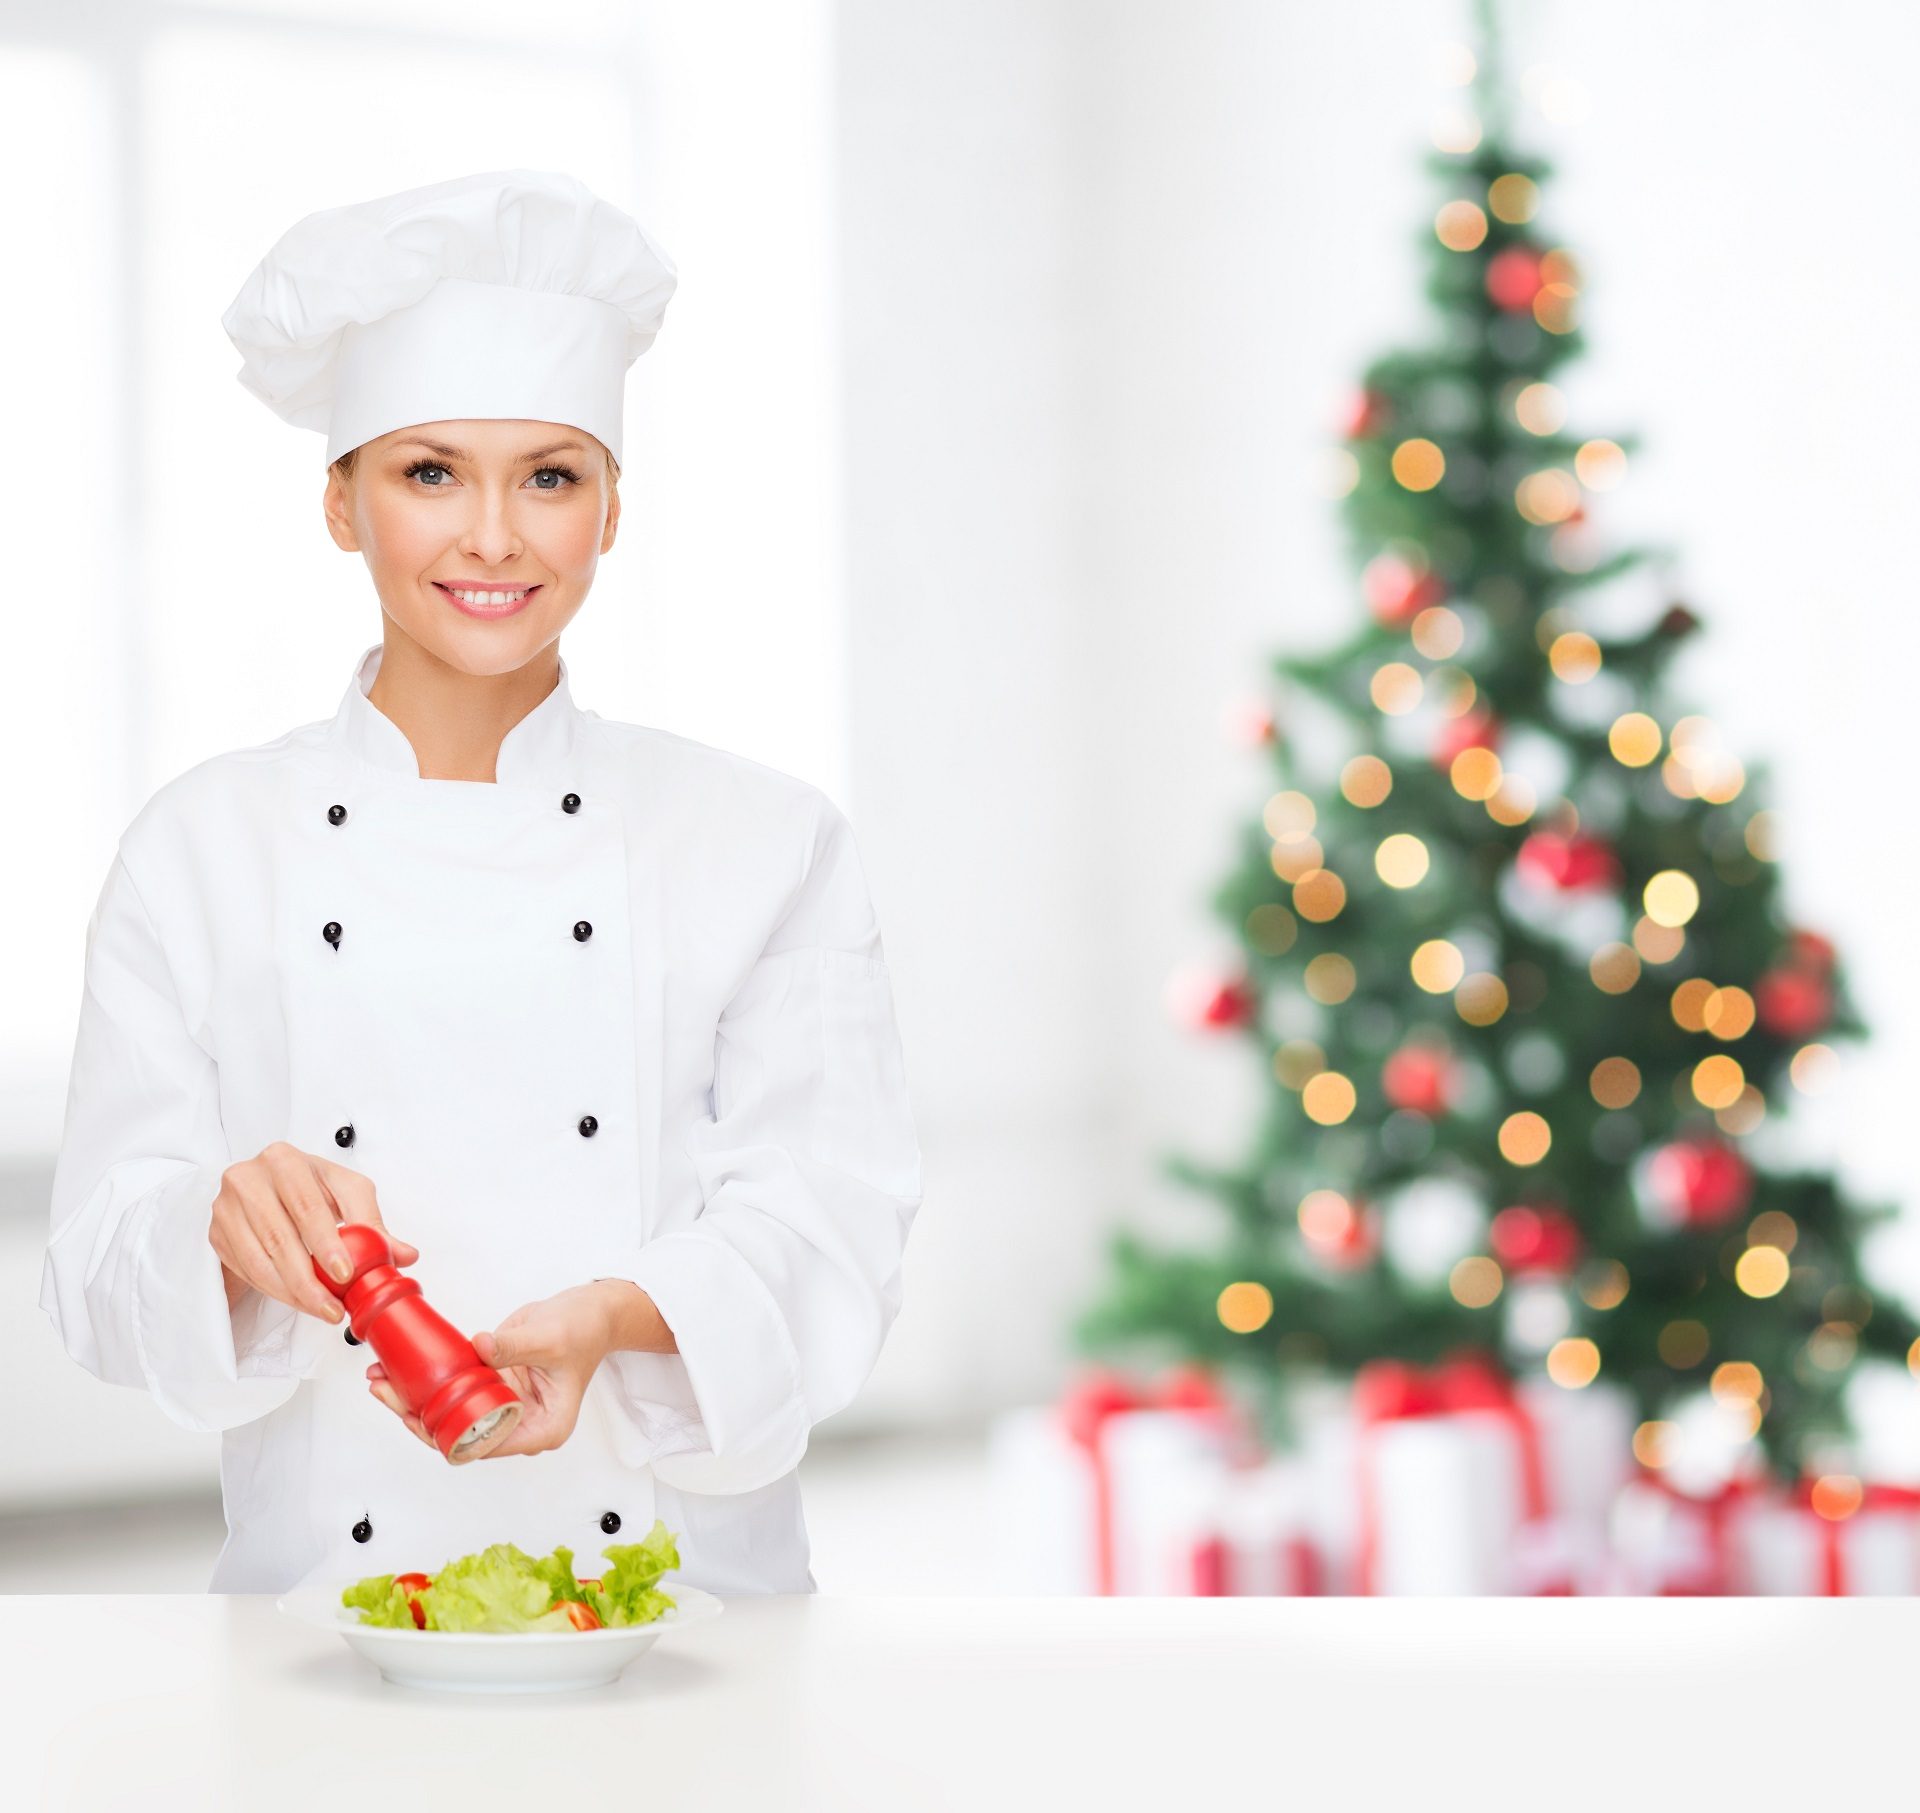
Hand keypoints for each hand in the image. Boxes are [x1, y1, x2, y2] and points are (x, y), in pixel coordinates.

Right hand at [210, 1143, 418, 1323]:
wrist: (266, 1191)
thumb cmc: (309, 1188)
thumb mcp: (345, 1194)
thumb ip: (373, 1223)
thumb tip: (405, 1255)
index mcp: (285, 1160)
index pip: (308, 1206)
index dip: (327, 1243)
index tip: (346, 1274)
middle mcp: (249, 1177)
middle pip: (280, 1237)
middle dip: (310, 1279)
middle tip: (333, 1306)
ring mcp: (226, 1206)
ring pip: (261, 1259)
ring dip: (293, 1292)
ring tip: (322, 1309)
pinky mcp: (217, 1232)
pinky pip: (247, 1270)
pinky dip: (275, 1291)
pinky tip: (298, 1300)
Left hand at [365, 1283, 620, 1459]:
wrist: (592, 1310)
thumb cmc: (584, 1328)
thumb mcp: (550, 1338)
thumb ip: (514, 1346)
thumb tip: (479, 1347)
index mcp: (541, 1429)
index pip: (484, 1446)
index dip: (446, 1435)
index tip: (416, 1414)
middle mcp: (520, 1426)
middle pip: (459, 1434)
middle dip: (419, 1417)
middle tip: (386, 1391)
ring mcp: (504, 1406)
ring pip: (450, 1416)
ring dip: (415, 1400)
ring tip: (382, 1380)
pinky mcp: (494, 1386)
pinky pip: (455, 1392)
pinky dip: (428, 1382)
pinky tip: (400, 1370)